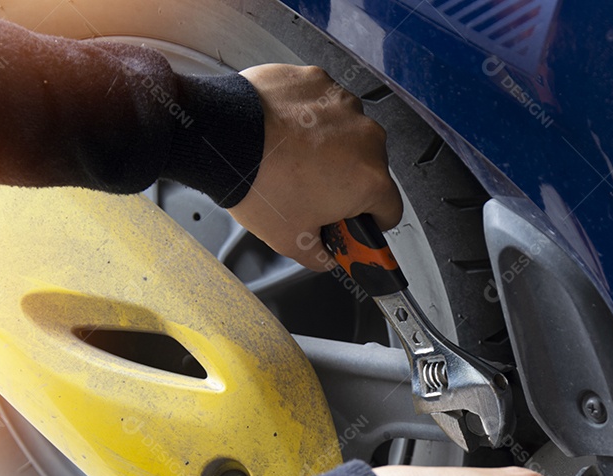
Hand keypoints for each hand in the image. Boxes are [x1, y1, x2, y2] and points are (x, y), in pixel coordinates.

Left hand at [229, 64, 402, 270]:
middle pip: (371, 170)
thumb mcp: (291, 241)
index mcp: (371, 181)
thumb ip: (323, 257)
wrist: (222, 136)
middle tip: (310, 193)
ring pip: (348, 135)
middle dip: (348, 183)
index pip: (390, 212)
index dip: (370, 224)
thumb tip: (329, 257)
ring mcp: (344, 105)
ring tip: (293, 160)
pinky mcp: (320, 81)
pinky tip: (285, 132)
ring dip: (330, 148)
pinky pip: (324, 106)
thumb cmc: (258, 183)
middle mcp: (367, 138)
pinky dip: (310, 119)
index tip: (352, 223)